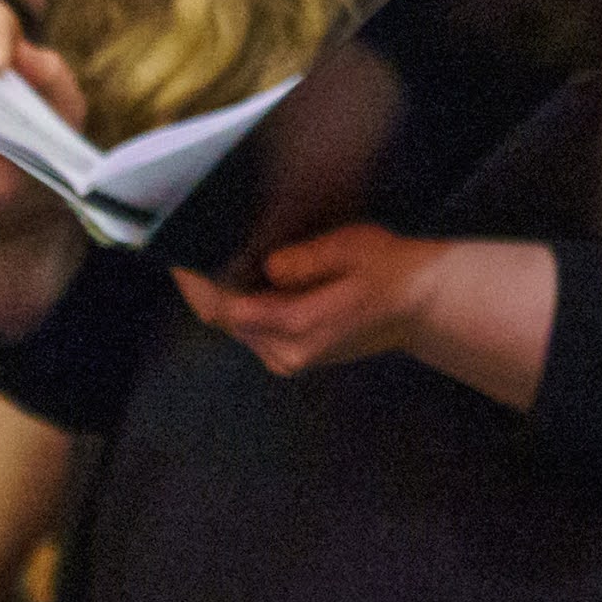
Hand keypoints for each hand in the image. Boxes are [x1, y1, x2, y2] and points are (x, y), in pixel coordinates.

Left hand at [171, 222, 450, 379]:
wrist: (421, 306)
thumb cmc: (389, 270)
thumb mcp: (353, 249)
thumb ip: (308, 259)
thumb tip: (268, 266)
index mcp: (297, 325)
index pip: (224, 307)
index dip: (196, 281)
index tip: (180, 250)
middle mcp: (284, 352)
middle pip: (222, 319)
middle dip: (205, 284)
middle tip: (195, 242)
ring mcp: (288, 359)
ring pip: (234, 326)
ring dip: (223, 294)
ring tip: (219, 253)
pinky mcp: (291, 357)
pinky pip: (251, 329)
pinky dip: (242, 304)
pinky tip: (247, 274)